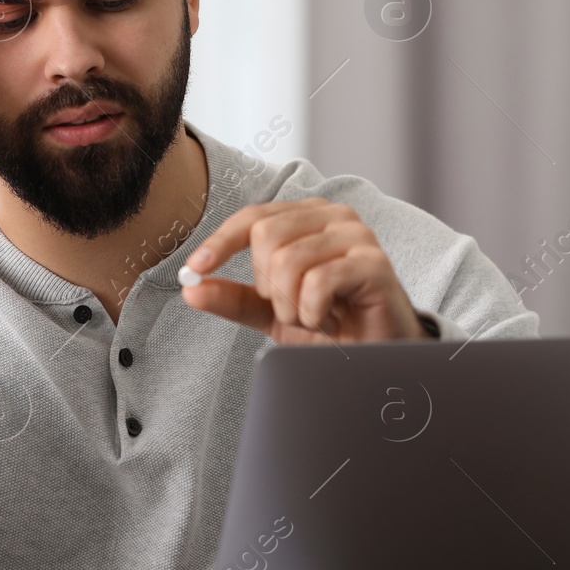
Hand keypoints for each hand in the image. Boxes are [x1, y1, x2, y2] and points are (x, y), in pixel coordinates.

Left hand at [180, 198, 427, 343]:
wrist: (377, 354)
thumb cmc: (330, 324)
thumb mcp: (272, 312)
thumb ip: (234, 298)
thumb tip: (191, 290)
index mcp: (306, 217)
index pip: (253, 217)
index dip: (220, 242)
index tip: (195, 268)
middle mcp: (333, 215)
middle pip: (267, 237)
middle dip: (269, 287)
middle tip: (294, 309)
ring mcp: (357, 235)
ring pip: (289, 262)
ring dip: (292, 306)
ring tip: (314, 318)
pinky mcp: (374, 262)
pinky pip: (318, 283)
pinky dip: (313, 313)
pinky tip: (331, 321)